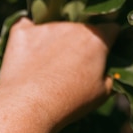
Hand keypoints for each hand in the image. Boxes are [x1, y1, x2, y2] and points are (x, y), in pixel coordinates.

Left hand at [0, 18, 117, 132]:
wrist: (28, 107)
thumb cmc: (70, 102)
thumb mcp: (103, 93)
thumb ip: (109, 73)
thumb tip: (105, 67)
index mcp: (96, 39)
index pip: (110, 29)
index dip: (108, 41)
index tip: (103, 53)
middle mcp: (73, 26)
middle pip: (81, 29)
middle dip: (79, 43)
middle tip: (72, 67)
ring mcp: (47, 27)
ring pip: (55, 28)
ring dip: (55, 41)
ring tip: (46, 68)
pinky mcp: (22, 31)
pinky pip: (26, 26)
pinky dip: (29, 36)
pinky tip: (26, 53)